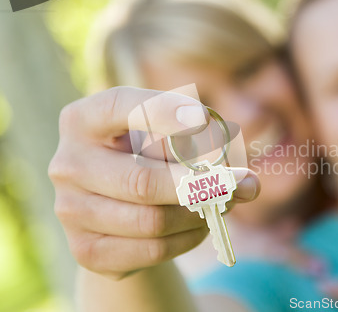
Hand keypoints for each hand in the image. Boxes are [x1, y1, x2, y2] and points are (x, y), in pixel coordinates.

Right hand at [49, 86, 259, 279]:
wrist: (115, 209)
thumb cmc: (147, 158)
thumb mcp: (165, 139)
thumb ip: (205, 146)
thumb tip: (250, 184)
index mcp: (84, 119)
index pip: (120, 106)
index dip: (164, 112)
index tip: (204, 119)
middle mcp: (68, 162)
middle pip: (143, 181)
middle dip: (201, 186)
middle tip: (243, 185)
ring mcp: (70, 210)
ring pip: (152, 221)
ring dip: (199, 214)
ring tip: (223, 203)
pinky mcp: (86, 250)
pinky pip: (152, 250)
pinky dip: (187, 239)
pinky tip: (200, 225)